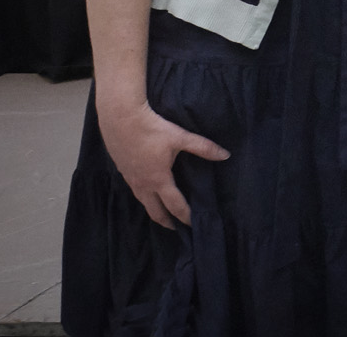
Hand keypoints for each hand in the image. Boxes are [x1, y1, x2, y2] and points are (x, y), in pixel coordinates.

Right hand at [96, 92, 229, 229]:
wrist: (120, 119)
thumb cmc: (152, 129)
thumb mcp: (180, 137)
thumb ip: (203, 147)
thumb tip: (226, 155)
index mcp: (159, 180)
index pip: (175, 205)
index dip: (185, 216)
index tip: (193, 224)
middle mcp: (143, 185)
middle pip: (155, 211)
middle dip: (166, 221)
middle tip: (176, 228)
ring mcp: (130, 179)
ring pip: (143, 202)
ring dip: (154, 210)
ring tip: (163, 214)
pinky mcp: (123, 171)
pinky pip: (135, 191)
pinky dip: (144, 198)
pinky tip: (147, 192)